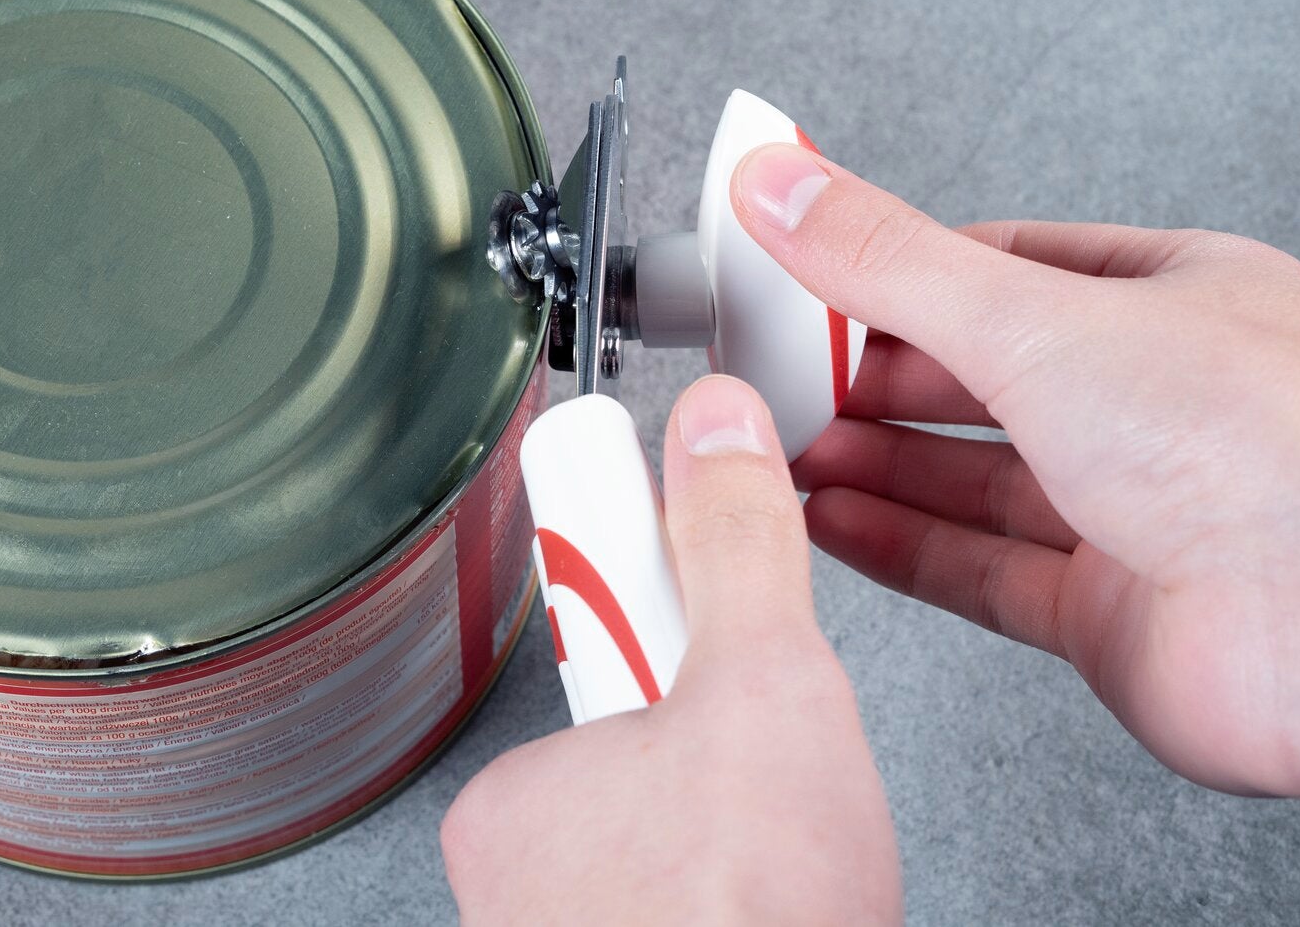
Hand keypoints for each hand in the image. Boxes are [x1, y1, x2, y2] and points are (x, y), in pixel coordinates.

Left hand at [442, 376, 901, 925]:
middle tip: (774, 826)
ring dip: (741, 864)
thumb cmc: (746, 921)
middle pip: (650, 783)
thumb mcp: (765, 689)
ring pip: (676, 866)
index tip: (719, 720)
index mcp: (515, 795)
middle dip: (724, 790)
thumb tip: (711, 423)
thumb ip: (736, 549)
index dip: (691, 679)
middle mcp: (514, 890)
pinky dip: (742, 920)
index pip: (609, 686)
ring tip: (785, 891)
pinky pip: (690, 922)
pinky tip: (778, 925)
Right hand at [732, 143, 1299, 796]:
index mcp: (1177, 301)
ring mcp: (1136, 513)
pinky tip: (828, 520)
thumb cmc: (1265, 450)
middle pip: (976, 377)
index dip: (895, 269)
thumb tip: (784, 186)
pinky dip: (893, 544)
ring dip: (867, 462)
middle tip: (772, 371)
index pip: (1004, 264)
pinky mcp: (1110, 614)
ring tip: (779, 446)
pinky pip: (975, 568)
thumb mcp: (1036, 318)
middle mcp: (1160, 405)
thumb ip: (889, 261)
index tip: (802, 271)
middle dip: (866, 376)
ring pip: (969, 477)